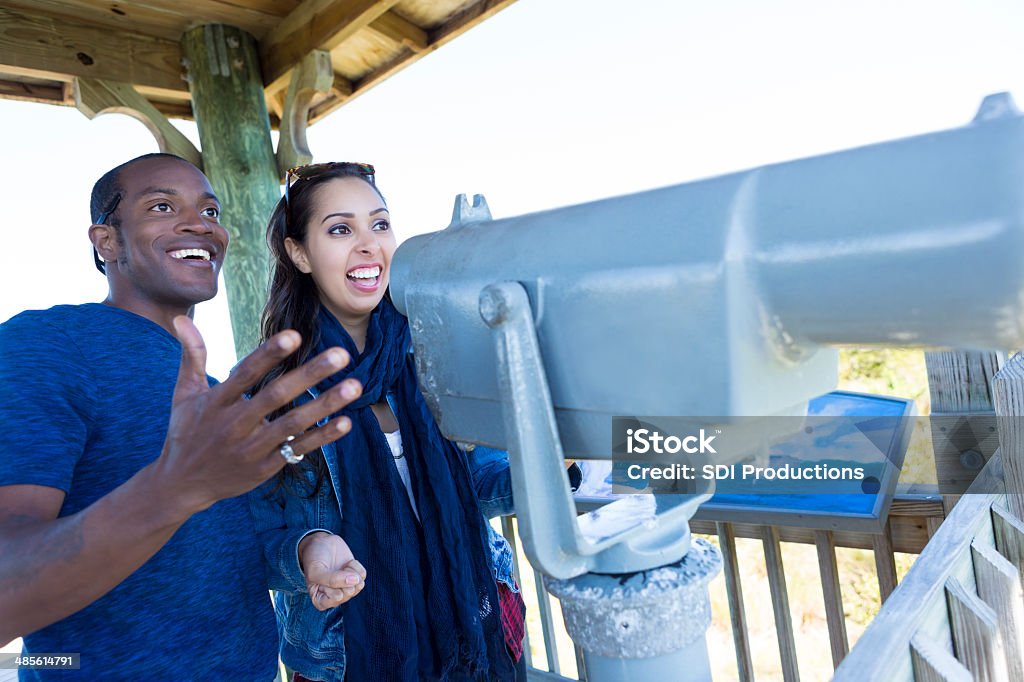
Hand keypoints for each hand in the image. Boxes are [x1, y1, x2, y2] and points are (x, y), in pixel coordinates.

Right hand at [158, 316, 362, 513]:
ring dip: (325, 404)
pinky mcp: (264, 468)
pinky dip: (322, 437)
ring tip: (355, 385)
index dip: (269, 354)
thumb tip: (180, 319)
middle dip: (310, 374)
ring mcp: (251, 448)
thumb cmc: (187, 432)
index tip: (295, 335)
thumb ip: (192, 356)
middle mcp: (235, 424)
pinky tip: (346, 422)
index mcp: (217, 401)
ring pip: (293, 424)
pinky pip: (297, 450)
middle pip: (276, 395)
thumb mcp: (184, 394)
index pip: (246, 373)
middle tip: (342, 353)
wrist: (182, 484)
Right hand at [299, 532, 366, 609]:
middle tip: (334, 569)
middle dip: (343, 577)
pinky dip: (355, 566)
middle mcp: (334, 597)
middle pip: (349, 593)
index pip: (336, 599)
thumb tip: (355, 581)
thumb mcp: (315, 571)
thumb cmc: (314, 558)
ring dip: (350, 572)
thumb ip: (332, 580)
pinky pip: (363, 575)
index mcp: (320, 601)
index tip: (324, 575)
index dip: (333, 584)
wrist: (321, 542)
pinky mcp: (355, 577)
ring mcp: (346, 587)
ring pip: (358, 585)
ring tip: (340, 567)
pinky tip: (347, 564)